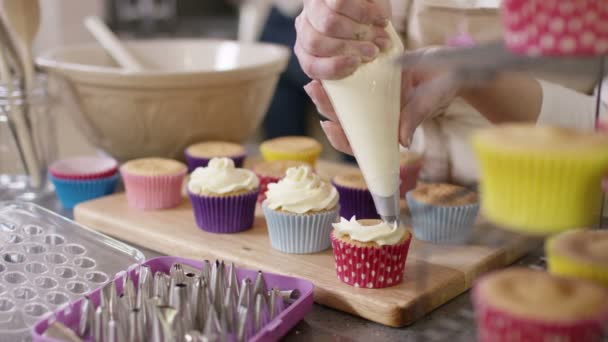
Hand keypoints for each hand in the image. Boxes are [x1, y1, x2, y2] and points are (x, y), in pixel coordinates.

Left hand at [294, 0, 391, 79]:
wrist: (376, 10)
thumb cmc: (369, 44)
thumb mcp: (357, 69)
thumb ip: (336, 91)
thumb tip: (311, 88)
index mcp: (309, 52)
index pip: (310, 64)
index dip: (331, 67)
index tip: (356, 64)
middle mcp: (306, 28)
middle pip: (316, 43)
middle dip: (349, 49)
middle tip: (374, 52)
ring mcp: (314, 7)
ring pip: (328, 23)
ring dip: (360, 32)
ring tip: (381, 36)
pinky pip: (341, 3)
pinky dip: (367, 13)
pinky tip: (381, 18)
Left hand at [304, 49, 461, 152]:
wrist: (449, 64)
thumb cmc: (442, 89)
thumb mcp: (428, 102)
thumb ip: (414, 119)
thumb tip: (403, 141)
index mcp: (387, 129)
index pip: (360, 143)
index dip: (341, 139)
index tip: (329, 126)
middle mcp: (376, 117)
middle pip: (346, 121)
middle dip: (327, 109)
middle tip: (314, 93)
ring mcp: (373, 99)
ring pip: (345, 103)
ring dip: (327, 95)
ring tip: (313, 83)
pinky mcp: (373, 80)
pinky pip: (352, 82)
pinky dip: (339, 77)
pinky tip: (327, 69)